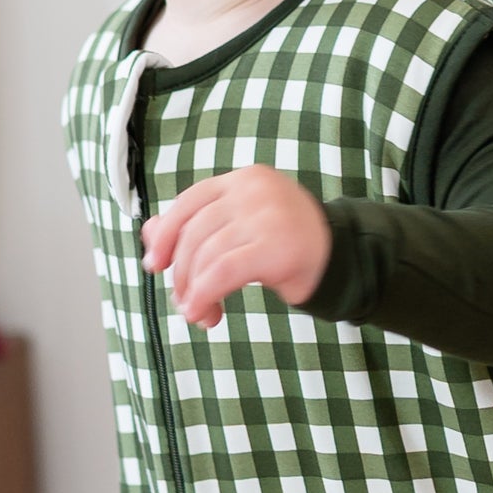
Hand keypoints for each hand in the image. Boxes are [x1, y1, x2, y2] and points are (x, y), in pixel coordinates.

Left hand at [141, 166, 332, 329]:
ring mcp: (267, 216)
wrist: (343, 261)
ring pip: (205, 255)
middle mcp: (254, 190)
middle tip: (182, 301)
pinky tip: (203, 312)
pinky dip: (204, 295)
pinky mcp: (277, 247)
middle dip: (180, 272)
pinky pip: (222, 272)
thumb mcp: (242, 226)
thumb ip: (199, 224)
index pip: (190, 200)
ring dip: (193, 291)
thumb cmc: (288, 245)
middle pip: (194, 232)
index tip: (155, 264)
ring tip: (198, 313)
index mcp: (246, 179)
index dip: (165, 233)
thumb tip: (149, 234)